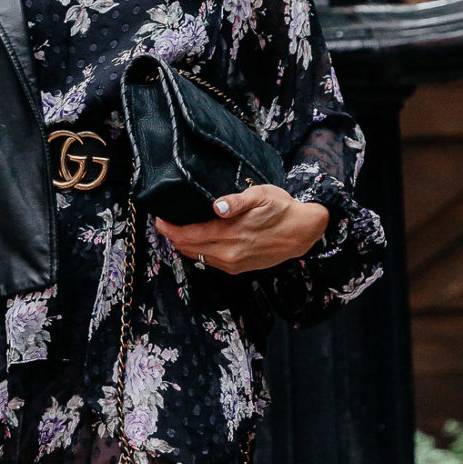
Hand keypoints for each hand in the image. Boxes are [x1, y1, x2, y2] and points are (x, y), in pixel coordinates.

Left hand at [156, 184, 328, 274]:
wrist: (303, 233)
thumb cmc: (282, 209)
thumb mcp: (261, 195)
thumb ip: (236, 201)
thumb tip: (217, 207)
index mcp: (229, 234)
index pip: (186, 235)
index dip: (168, 228)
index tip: (159, 218)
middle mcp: (227, 253)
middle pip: (186, 248)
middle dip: (172, 235)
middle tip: (166, 220)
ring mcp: (232, 263)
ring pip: (196, 256)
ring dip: (184, 244)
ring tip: (179, 228)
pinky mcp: (238, 268)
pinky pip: (209, 261)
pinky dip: (199, 250)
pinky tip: (199, 239)